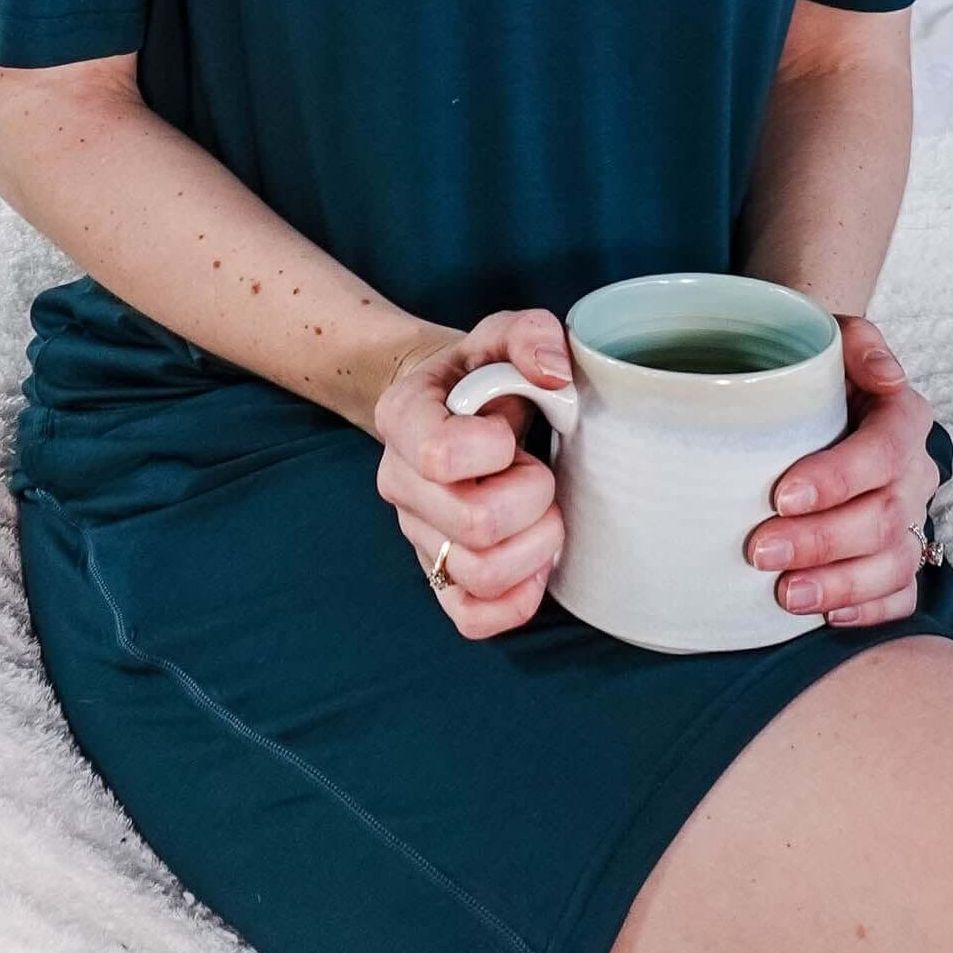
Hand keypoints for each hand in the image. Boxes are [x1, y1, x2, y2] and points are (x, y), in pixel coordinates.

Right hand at [372, 307, 569, 641]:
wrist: (455, 406)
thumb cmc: (483, 373)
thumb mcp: (502, 334)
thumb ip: (531, 335)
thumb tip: (553, 374)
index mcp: (403, 418)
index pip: (439, 454)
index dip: (494, 448)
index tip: (510, 431)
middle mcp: (399, 482)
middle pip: (474, 523)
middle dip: (532, 497)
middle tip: (540, 472)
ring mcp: (417, 535)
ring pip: (480, 575)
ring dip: (534, 547)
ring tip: (542, 514)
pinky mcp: (439, 576)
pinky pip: (471, 618)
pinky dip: (515, 601)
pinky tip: (535, 564)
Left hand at [747, 314, 941, 627]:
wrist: (811, 394)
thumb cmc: (813, 368)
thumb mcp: (829, 334)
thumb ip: (858, 342)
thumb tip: (888, 377)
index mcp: (903, 417)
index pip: (883, 452)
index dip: (837, 479)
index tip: (782, 495)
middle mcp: (916, 472)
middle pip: (884, 517)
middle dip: (821, 541)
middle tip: (759, 550)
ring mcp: (913, 519)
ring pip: (895, 564)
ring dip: (840, 585)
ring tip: (786, 595)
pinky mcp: (900, 556)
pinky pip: (900, 596)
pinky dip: (867, 611)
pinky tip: (826, 618)